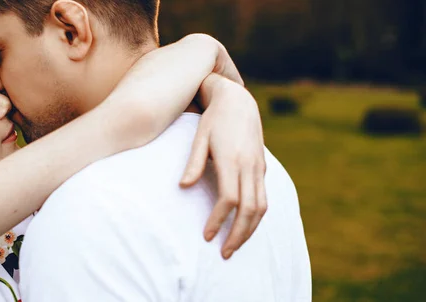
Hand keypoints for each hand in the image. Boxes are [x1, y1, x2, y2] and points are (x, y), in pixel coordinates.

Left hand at [180, 74, 266, 258]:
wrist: (238, 100)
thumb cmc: (213, 120)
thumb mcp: (199, 137)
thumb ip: (193, 163)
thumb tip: (183, 188)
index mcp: (232, 160)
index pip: (228, 199)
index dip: (219, 219)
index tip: (207, 235)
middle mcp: (249, 166)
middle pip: (250, 209)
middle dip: (238, 235)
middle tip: (224, 253)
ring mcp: (259, 168)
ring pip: (261, 207)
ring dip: (250, 230)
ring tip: (235, 246)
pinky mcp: (262, 168)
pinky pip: (264, 198)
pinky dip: (256, 217)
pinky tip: (245, 226)